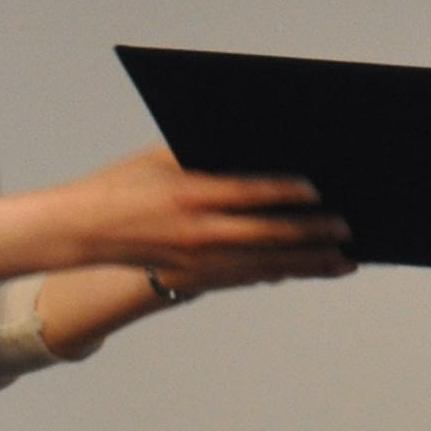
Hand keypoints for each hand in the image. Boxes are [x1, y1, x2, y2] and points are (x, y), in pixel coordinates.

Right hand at [58, 146, 352, 292]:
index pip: (249, 194)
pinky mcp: (194, 278)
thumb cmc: (124, 184)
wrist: (83, 230)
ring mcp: (197, 261)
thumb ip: (208, 156)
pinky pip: (245, 278)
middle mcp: (197, 233)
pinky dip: (278, 273)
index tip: (319, 192)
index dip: (287, 194)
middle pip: (267, 237)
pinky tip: (303, 270)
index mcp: (189, 194)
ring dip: (307, 264)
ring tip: (342, 261)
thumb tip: (259, 151)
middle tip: (347, 230)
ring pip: (264, 266)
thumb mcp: (163, 157)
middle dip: (312, 236)